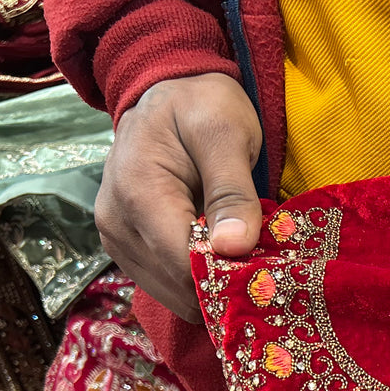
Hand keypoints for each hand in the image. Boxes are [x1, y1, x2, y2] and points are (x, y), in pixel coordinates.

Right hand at [95, 72, 263, 322]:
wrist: (167, 93)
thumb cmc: (201, 105)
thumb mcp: (227, 133)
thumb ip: (231, 190)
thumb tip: (234, 247)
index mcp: (138, 194)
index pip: (186, 267)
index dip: (231, 279)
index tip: (273, 275)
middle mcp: (117, 224)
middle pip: (180, 289)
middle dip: (227, 287)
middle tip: (269, 270)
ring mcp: (117, 240)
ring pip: (176, 297)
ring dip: (215, 289)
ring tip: (247, 260)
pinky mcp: (127, 250)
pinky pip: (170, 287)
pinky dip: (201, 283)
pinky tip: (224, 259)